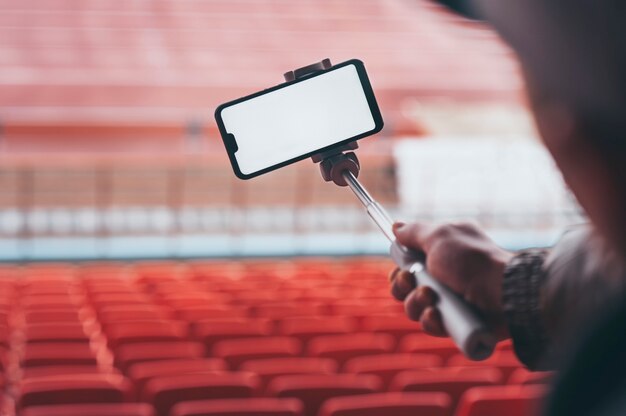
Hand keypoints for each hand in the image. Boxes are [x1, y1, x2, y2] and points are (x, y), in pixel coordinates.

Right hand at [389, 221, 512, 340]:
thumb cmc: (472, 260)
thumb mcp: (439, 236)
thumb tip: (396, 226)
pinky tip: (438, 315)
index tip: (403, 269)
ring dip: (415, 303)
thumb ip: (414, 232)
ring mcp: (451, 301)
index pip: (409, 265)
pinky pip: (432, 326)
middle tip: (412, 282)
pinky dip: (431, 321)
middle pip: (406, 288)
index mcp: (442, 253)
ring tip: (430, 298)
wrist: (504, 293)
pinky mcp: (456, 323)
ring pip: (415, 308)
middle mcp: (444, 277)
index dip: (400, 270)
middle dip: (403, 287)